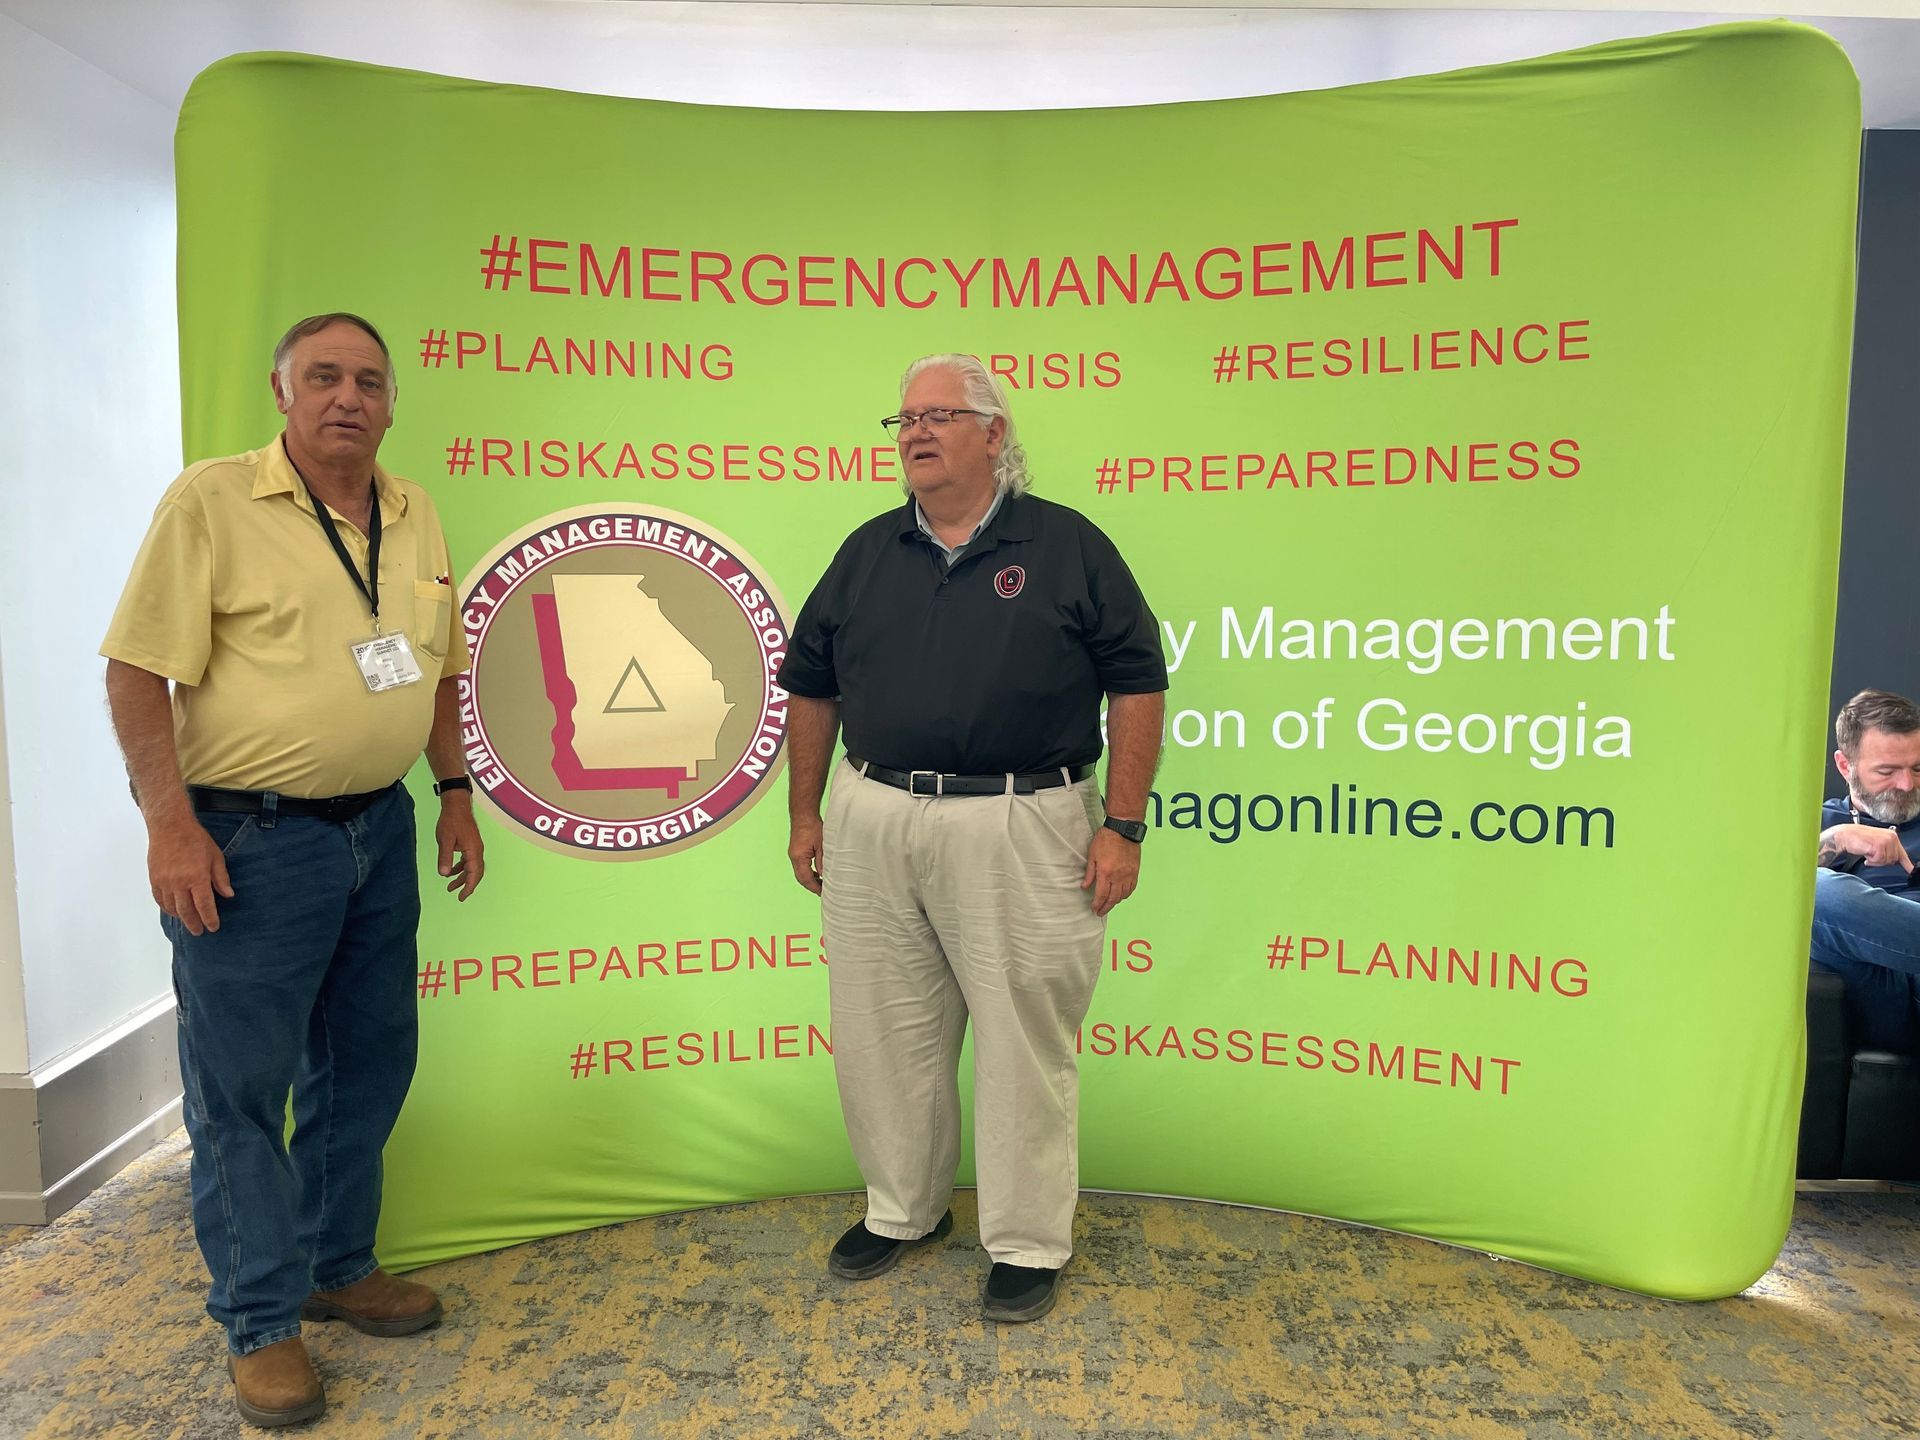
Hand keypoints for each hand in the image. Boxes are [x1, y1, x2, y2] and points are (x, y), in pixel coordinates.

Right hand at [149, 816, 233, 935]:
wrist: (170, 826)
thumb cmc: (195, 839)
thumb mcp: (215, 856)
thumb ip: (221, 878)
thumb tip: (228, 895)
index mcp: (197, 877)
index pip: (204, 906)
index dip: (209, 919)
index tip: (213, 927)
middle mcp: (179, 883)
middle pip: (186, 911)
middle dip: (194, 924)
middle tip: (199, 931)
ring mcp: (164, 882)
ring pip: (172, 908)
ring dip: (181, 917)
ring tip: (188, 921)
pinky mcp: (154, 879)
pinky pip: (160, 900)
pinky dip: (167, 908)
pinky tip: (173, 910)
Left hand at [436, 795, 485, 899]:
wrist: (457, 805)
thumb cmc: (451, 820)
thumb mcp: (445, 840)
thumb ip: (445, 857)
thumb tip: (444, 874)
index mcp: (473, 850)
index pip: (474, 873)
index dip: (469, 887)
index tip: (462, 897)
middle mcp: (477, 850)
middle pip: (476, 872)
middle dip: (467, 885)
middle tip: (459, 896)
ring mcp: (475, 847)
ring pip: (472, 867)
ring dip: (462, 877)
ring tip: (450, 886)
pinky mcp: (470, 844)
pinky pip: (468, 860)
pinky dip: (461, 868)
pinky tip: (451, 871)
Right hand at [789, 815, 824, 893]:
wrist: (804, 814)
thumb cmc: (813, 827)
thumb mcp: (822, 846)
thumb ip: (822, 862)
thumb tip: (824, 876)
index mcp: (799, 857)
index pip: (806, 878)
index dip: (814, 887)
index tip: (823, 893)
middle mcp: (794, 857)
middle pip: (801, 878)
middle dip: (811, 886)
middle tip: (823, 891)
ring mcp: (794, 854)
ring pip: (800, 873)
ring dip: (810, 879)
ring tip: (822, 884)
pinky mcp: (796, 851)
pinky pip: (801, 866)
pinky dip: (808, 872)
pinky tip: (817, 874)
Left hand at [1080, 826, 1140, 916]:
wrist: (1123, 830)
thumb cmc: (1106, 839)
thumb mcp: (1092, 855)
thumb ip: (1089, 873)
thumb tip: (1084, 887)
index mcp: (1105, 873)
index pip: (1101, 895)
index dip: (1097, 904)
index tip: (1094, 909)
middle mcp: (1118, 876)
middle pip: (1113, 898)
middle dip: (1106, 907)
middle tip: (1101, 912)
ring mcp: (1128, 875)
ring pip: (1123, 895)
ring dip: (1115, 902)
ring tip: (1109, 904)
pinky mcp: (1135, 871)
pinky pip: (1131, 888)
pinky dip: (1126, 894)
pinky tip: (1121, 896)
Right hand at [1820, 823, 1913, 871]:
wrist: (1844, 835)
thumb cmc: (1856, 839)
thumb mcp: (1876, 842)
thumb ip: (1886, 849)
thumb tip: (1894, 860)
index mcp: (1892, 835)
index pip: (1902, 853)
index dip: (1907, 864)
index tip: (1911, 870)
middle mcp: (1891, 837)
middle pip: (1893, 859)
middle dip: (1881, 861)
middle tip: (1871, 855)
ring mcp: (1886, 841)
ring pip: (1886, 861)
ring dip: (1875, 860)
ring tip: (1867, 852)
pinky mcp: (1879, 846)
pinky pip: (1879, 860)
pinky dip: (1872, 860)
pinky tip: (1865, 853)